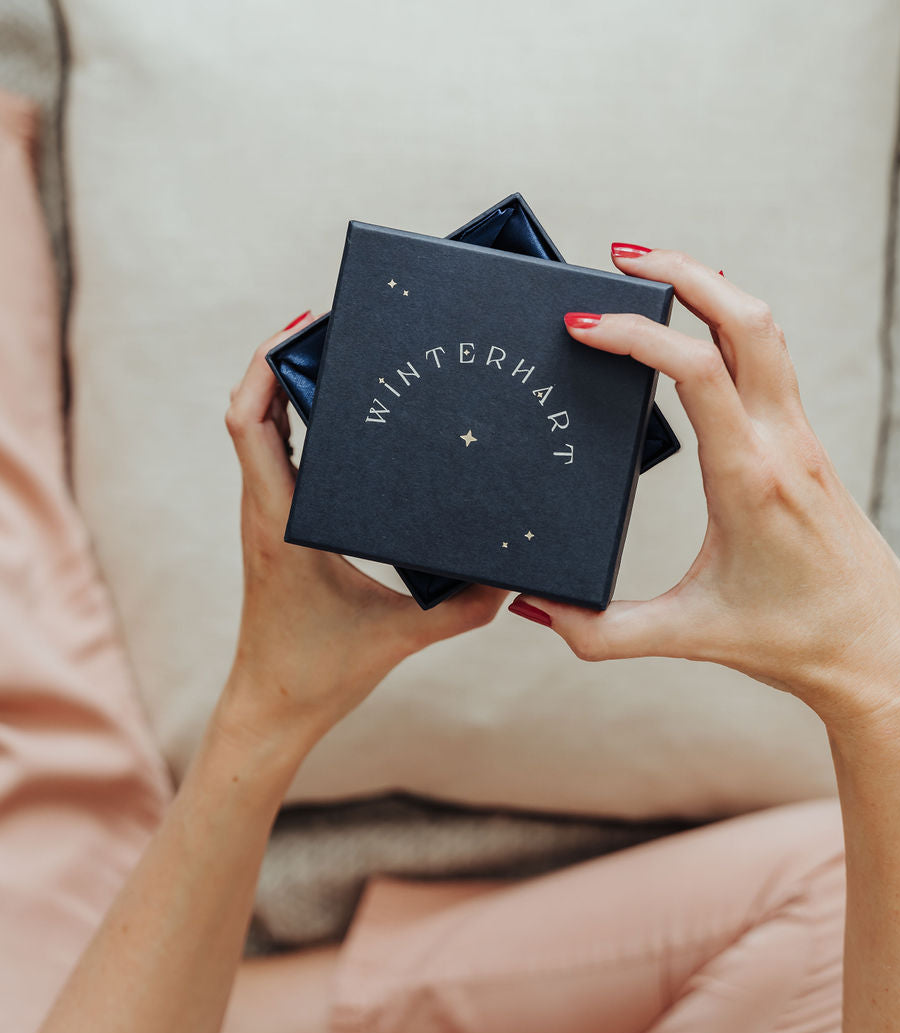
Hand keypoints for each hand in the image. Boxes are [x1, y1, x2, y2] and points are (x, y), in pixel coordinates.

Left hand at [218, 314, 504, 756]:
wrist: (272, 709)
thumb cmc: (318, 673)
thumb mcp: (401, 636)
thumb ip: (463, 607)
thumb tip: (516, 575)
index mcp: (282, 519)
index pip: (249, 422)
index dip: (266, 365)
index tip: (305, 327)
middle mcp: (266, 508)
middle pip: (252, 409)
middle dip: (284, 357)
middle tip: (338, 322)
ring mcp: (268, 516)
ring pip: (261, 429)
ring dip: (287, 386)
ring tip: (340, 351)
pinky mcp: (278, 527)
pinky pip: (277, 455)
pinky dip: (296, 421)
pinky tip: (342, 415)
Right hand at [510, 249, 899, 736]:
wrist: (879, 647)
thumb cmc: (793, 639)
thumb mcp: (689, 636)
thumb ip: (602, 632)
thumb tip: (533, 608)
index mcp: (749, 477)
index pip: (695, 370)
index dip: (633, 335)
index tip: (580, 325)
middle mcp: (781, 441)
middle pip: (744, 318)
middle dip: (682, 272)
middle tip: (620, 256)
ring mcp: (799, 436)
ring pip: (764, 328)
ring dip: (711, 287)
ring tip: (652, 273)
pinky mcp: (803, 442)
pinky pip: (770, 357)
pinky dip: (731, 321)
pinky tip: (699, 326)